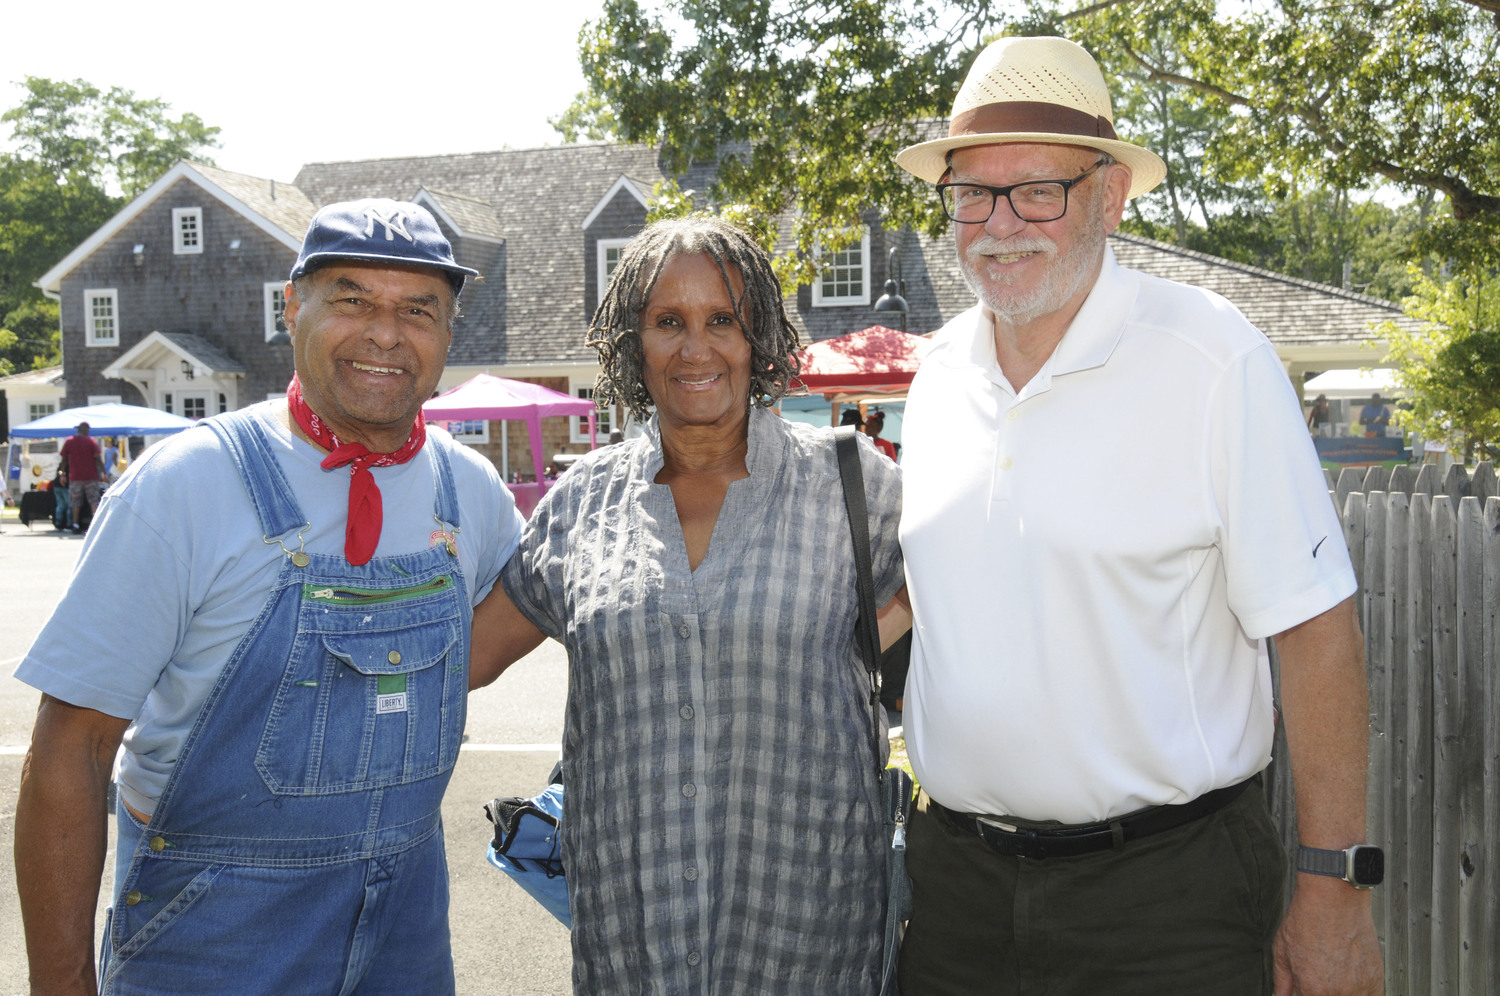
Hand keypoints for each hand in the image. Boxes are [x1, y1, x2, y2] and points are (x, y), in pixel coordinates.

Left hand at [1272, 876, 1382, 994]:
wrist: (1334, 899)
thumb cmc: (1308, 920)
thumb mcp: (1282, 951)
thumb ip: (1282, 982)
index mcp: (1314, 990)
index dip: (1306, 994)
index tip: (1307, 989)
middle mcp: (1339, 993)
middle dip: (1323, 992)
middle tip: (1319, 977)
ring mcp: (1360, 988)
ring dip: (1341, 992)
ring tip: (1333, 973)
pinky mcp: (1377, 980)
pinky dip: (1360, 992)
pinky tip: (1348, 978)